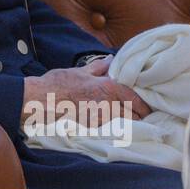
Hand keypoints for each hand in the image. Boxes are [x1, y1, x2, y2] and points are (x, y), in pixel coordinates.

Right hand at [23, 58, 150, 124]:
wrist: (41, 100)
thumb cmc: (59, 83)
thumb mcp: (80, 71)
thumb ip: (98, 67)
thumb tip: (111, 59)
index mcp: (108, 86)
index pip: (135, 98)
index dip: (144, 105)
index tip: (148, 109)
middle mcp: (108, 103)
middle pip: (134, 115)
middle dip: (139, 116)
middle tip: (142, 117)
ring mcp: (100, 117)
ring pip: (124, 124)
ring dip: (129, 124)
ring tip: (130, 122)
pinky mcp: (92, 127)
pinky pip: (110, 129)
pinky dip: (115, 128)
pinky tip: (113, 126)